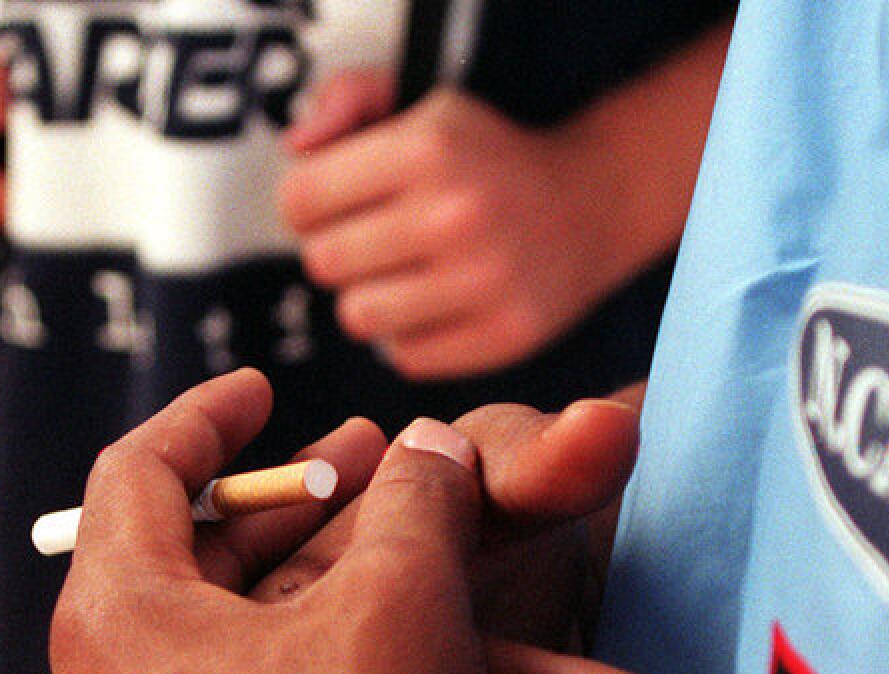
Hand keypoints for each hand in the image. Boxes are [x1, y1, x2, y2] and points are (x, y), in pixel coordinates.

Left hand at [27, 372, 725, 673]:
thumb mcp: (404, 604)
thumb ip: (417, 500)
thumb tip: (430, 445)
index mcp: (118, 627)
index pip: (137, 475)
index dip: (210, 418)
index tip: (260, 390)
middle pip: (183, 582)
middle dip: (283, 526)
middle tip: (363, 489)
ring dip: (288, 630)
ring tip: (371, 603)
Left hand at [279, 71, 607, 377]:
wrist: (591, 206)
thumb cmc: (485, 159)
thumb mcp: (421, 103)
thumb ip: (346, 101)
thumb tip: (297, 149)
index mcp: (427, 147)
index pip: (300, 200)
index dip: (304, 206)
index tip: (332, 208)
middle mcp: (456, 213)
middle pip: (323, 262)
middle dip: (336, 252)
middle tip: (372, 244)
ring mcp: (484, 280)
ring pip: (359, 316)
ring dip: (369, 300)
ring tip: (400, 278)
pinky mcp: (503, 335)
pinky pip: (406, 358)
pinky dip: (411, 337)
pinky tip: (437, 306)